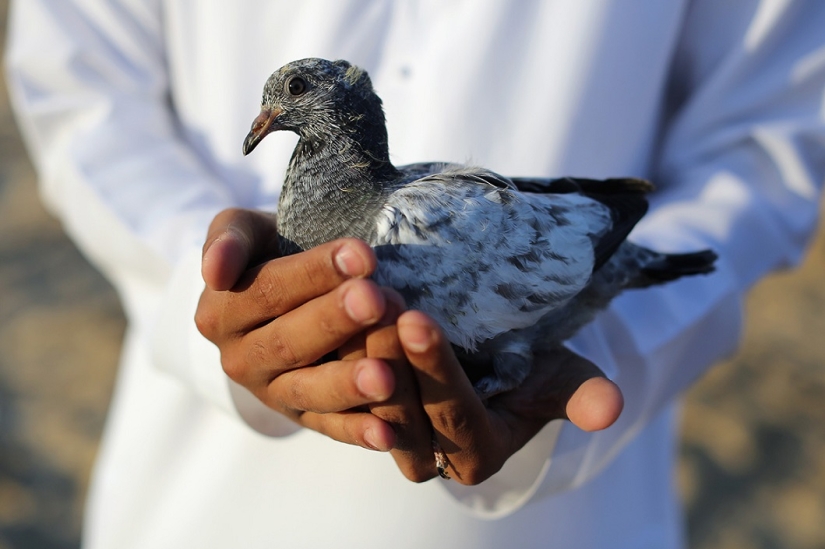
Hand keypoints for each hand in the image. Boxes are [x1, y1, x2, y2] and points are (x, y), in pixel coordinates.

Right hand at [195, 208, 401, 451]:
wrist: (273, 297)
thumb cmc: (269, 252)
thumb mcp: (242, 233)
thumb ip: (228, 240)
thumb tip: (214, 271)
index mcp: (222, 311)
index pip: (271, 288)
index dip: (316, 272)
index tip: (363, 254)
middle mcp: (241, 358)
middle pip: (289, 341)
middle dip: (335, 322)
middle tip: (376, 302)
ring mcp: (271, 392)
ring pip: (307, 390)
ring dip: (346, 386)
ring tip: (384, 377)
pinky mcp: (300, 417)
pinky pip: (328, 427)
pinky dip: (356, 433)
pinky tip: (387, 435)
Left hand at [348, 311, 623, 483]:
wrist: (493, 362)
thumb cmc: (531, 369)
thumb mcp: (561, 378)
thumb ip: (581, 394)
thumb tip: (612, 408)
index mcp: (476, 456)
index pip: (454, 412)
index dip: (435, 369)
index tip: (419, 320)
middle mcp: (428, 458)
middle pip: (402, 406)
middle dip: (387, 354)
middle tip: (375, 303)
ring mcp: (390, 436)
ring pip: (363, 397)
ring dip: (355, 348)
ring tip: (350, 300)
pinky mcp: (361, 412)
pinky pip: (340, 386)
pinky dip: (336, 349)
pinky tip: (328, 307)